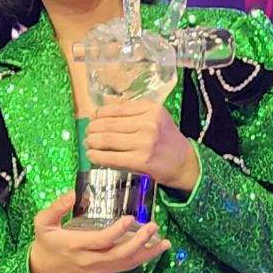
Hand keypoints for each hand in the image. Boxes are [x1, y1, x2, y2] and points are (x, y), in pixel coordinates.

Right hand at [27, 191, 171, 272]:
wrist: (42, 269)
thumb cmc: (44, 241)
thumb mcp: (42, 221)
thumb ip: (57, 207)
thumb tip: (73, 193)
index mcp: (76, 245)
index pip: (103, 240)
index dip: (119, 231)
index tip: (131, 218)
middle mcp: (89, 261)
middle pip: (121, 255)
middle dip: (141, 242)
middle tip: (154, 227)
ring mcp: (97, 272)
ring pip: (126, 265)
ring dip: (147, 254)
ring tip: (164, 243)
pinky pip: (122, 269)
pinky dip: (137, 259)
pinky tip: (150, 249)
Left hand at [84, 101, 200, 192]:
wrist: (185, 163)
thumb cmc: (166, 139)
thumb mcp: (155, 118)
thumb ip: (133, 112)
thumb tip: (102, 111)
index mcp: (151, 109)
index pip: (117, 109)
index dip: (99, 114)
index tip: (92, 118)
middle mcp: (149, 124)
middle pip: (109, 124)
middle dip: (92, 129)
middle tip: (87, 133)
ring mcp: (145, 143)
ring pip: (108, 139)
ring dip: (92, 141)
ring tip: (87, 143)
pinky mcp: (141, 161)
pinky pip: (112, 157)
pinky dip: (97, 156)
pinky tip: (92, 155)